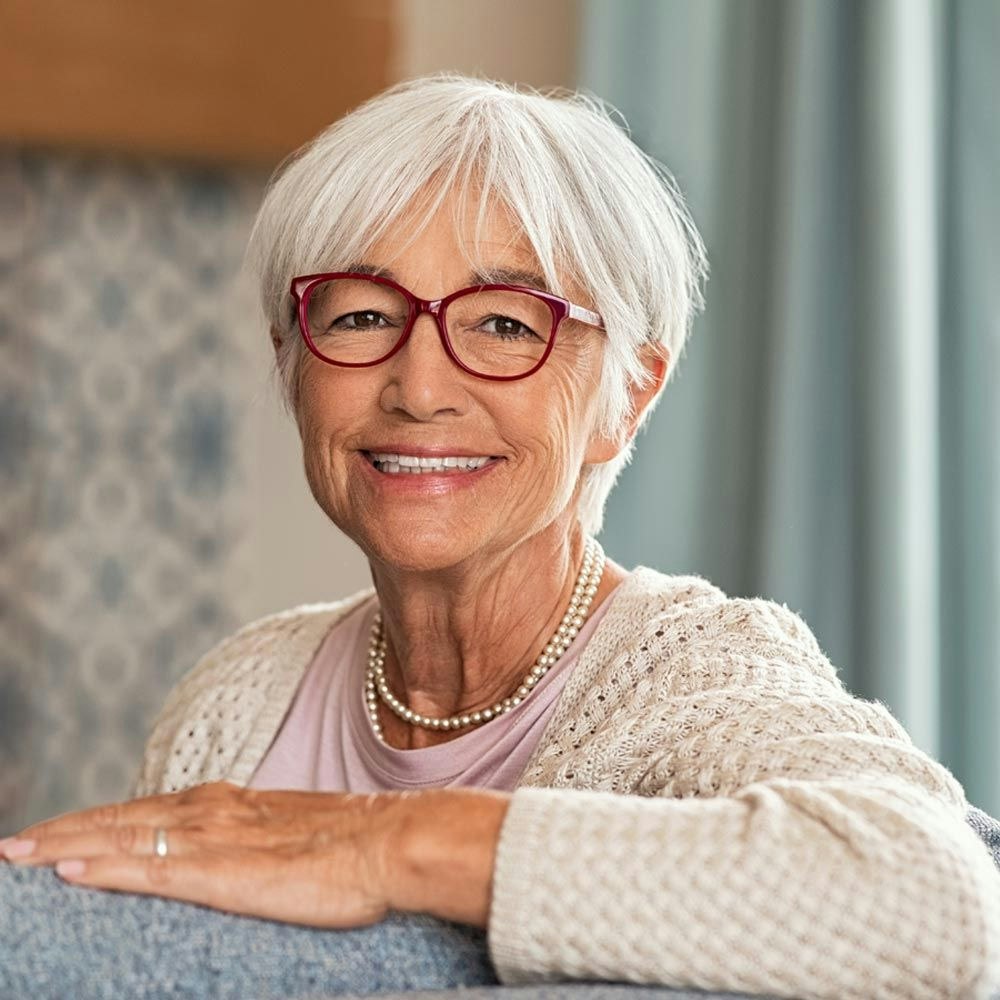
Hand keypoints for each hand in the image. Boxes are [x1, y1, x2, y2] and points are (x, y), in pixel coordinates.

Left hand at [0, 781, 510, 928]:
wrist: (393, 841)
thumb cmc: (356, 846)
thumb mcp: (294, 835)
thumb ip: (258, 839)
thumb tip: (243, 855)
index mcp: (233, 805)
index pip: (149, 808)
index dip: (99, 820)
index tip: (56, 834)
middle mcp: (216, 812)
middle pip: (124, 817)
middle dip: (63, 830)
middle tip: (10, 845)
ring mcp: (219, 840)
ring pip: (127, 836)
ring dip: (68, 843)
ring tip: (20, 854)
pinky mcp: (227, 873)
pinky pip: (153, 869)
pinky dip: (107, 868)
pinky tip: (69, 873)